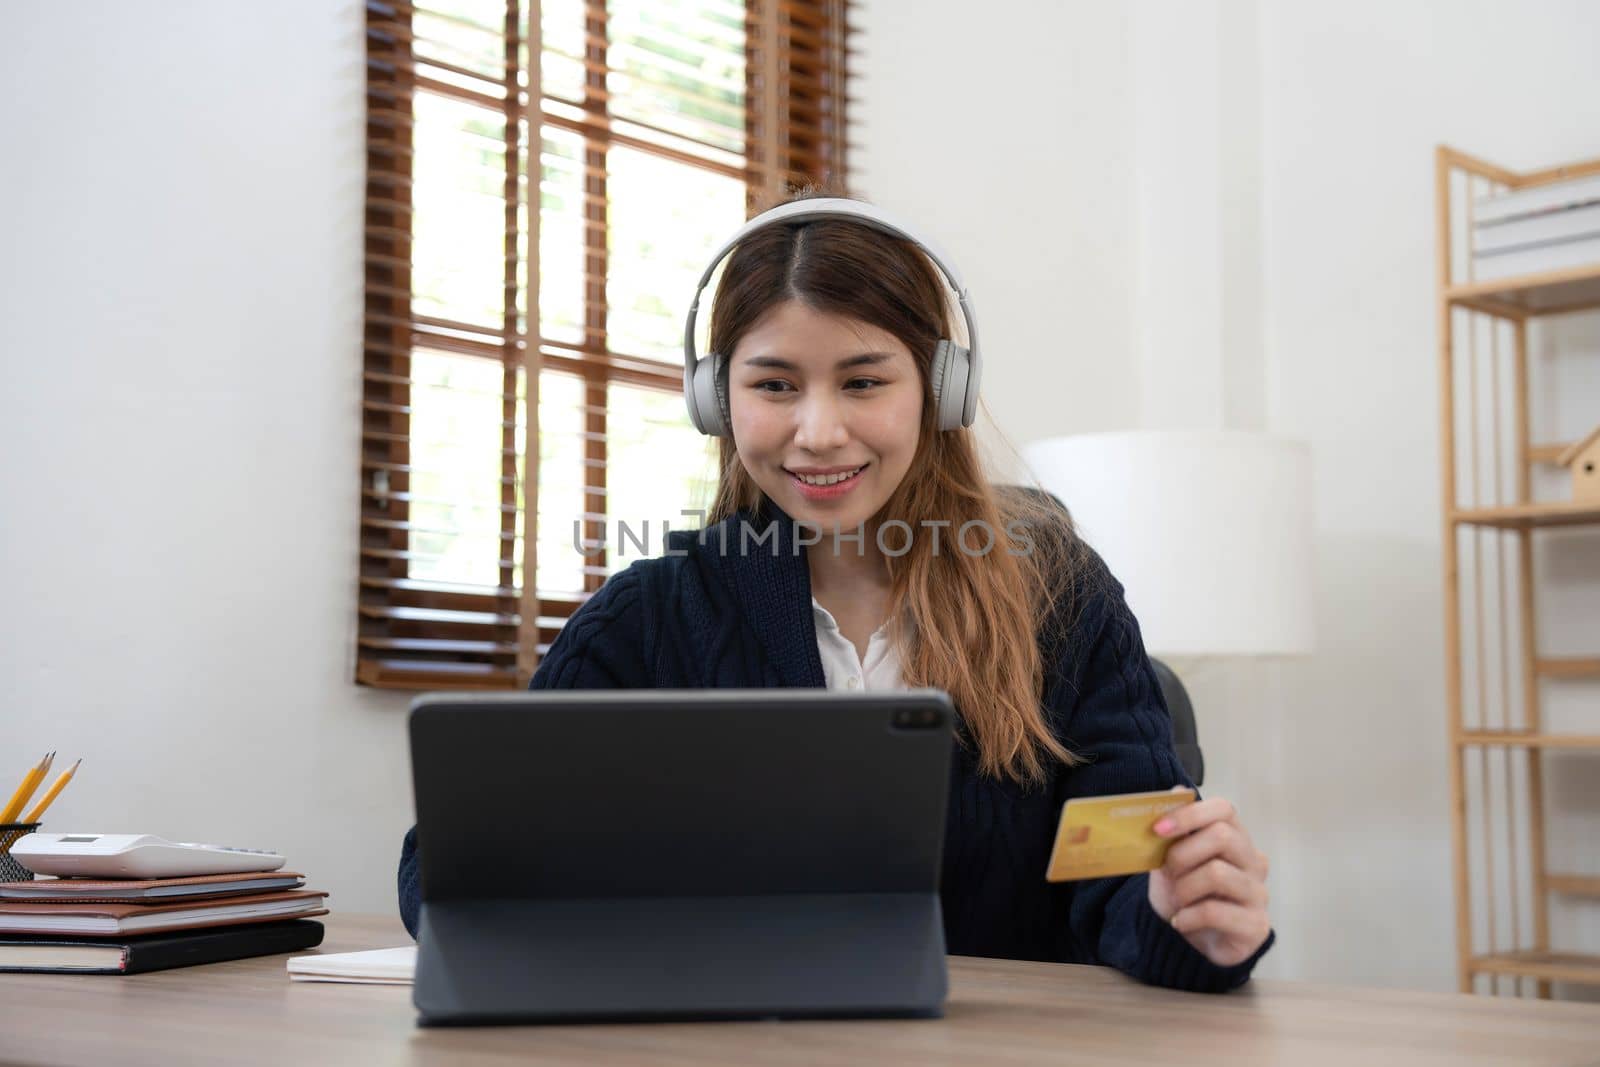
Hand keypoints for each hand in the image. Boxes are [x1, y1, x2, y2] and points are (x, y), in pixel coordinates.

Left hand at [1146, 791, 1270, 966]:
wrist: (1190, 943)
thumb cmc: (1183, 895)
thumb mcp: (1169, 862)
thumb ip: (1172, 832)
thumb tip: (1174, 792)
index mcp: (1234, 838)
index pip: (1224, 809)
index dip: (1190, 814)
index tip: (1158, 829)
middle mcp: (1253, 861)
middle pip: (1223, 836)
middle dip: (1183, 853)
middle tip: (1168, 872)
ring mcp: (1258, 893)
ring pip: (1218, 873)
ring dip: (1184, 888)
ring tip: (1176, 901)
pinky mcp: (1256, 926)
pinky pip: (1215, 911)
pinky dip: (1188, 916)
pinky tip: (1181, 922)